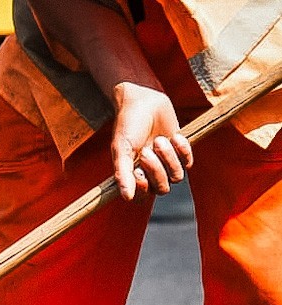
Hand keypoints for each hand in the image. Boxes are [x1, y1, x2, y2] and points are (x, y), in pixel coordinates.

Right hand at [111, 82, 192, 199]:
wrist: (144, 100)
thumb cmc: (128, 125)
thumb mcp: (121, 149)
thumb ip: (122, 174)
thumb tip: (126, 198)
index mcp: (133, 176)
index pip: (142, 198)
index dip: (143, 189)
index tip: (137, 173)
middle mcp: (150, 173)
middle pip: (162, 189)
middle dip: (156, 170)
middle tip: (147, 150)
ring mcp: (167, 163)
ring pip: (176, 177)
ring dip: (169, 157)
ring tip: (159, 140)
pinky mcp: (181, 151)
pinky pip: (188, 162)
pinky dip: (183, 149)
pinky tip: (174, 136)